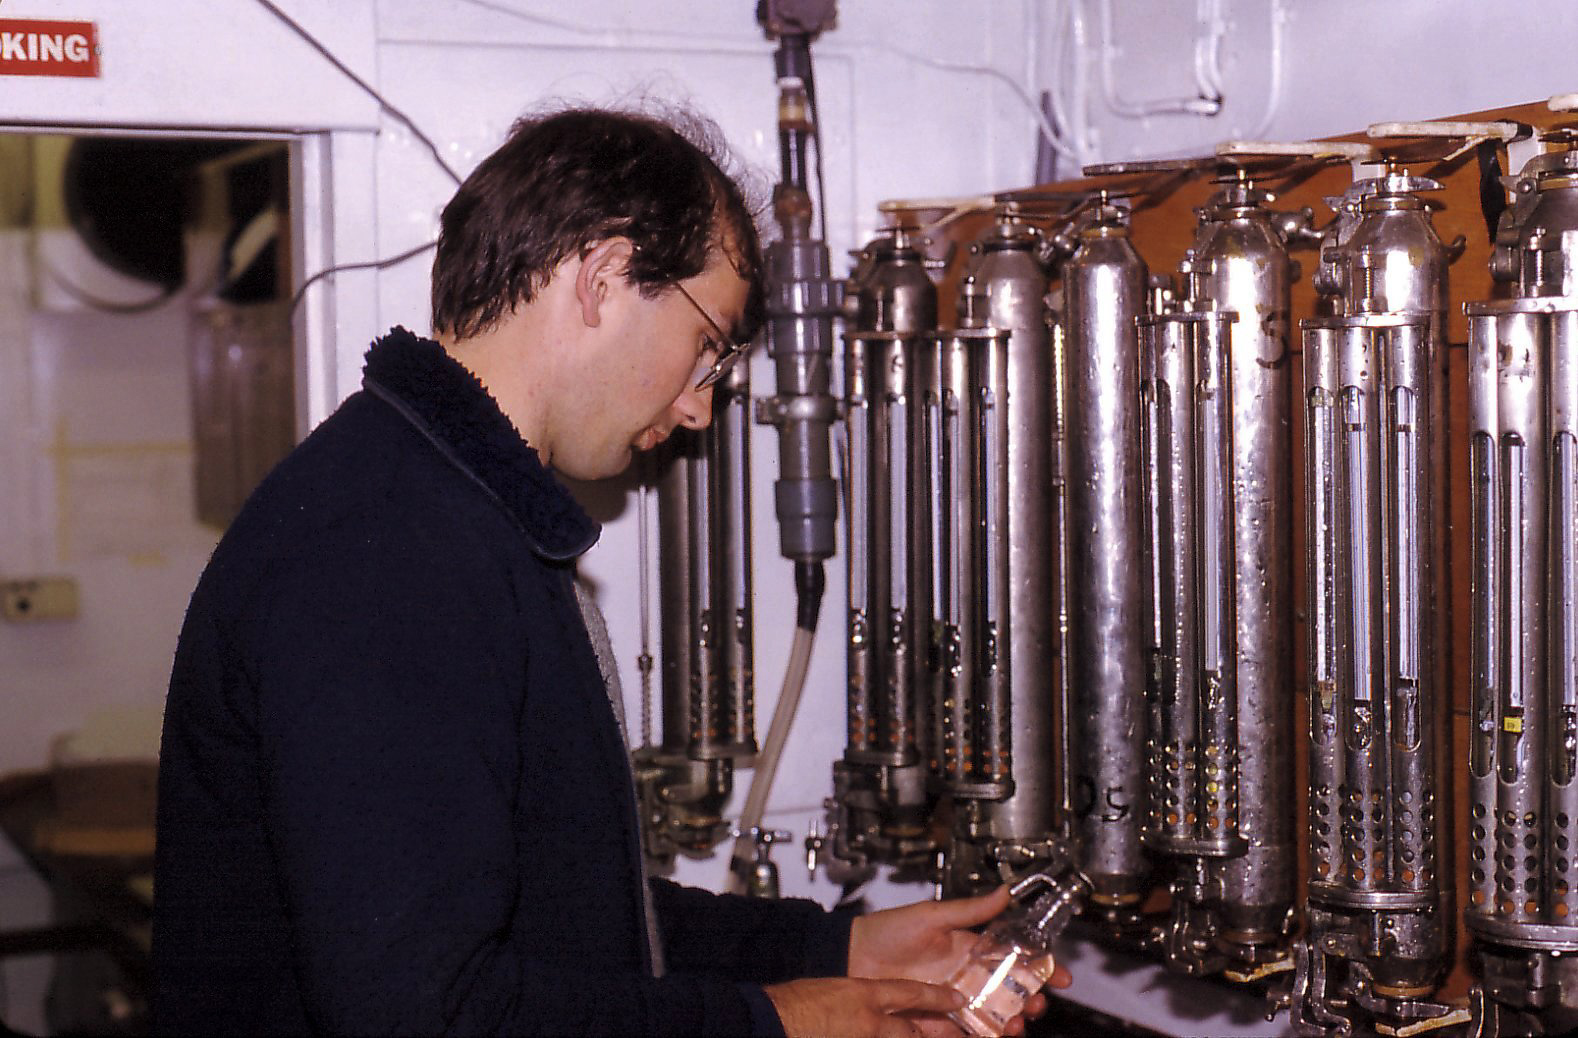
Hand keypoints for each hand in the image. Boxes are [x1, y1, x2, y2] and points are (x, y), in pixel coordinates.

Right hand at [763, 976, 964, 1037]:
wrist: (775, 1018)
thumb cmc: (796, 1000)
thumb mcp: (833, 988)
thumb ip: (856, 995)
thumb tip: (870, 1002)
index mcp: (864, 993)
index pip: (911, 993)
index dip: (936, 997)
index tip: (956, 1000)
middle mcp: (870, 1020)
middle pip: (912, 1029)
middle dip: (931, 1033)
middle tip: (953, 1032)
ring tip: (922, 1034)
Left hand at [848, 887, 1071, 1036]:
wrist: (852, 958)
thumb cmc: (887, 932)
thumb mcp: (932, 916)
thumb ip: (971, 909)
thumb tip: (1004, 892)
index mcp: (971, 948)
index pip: (1015, 958)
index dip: (1040, 967)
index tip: (1061, 975)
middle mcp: (967, 976)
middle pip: (1011, 993)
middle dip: (1032, 1000)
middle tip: (1038, 1004)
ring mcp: (954, 1000)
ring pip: (994, 1016)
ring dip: (1011, 1022)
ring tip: (1015, 1025)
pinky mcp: (939, 1020)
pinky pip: (968, 1032)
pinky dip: (985, 1035)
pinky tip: (993, 1035)